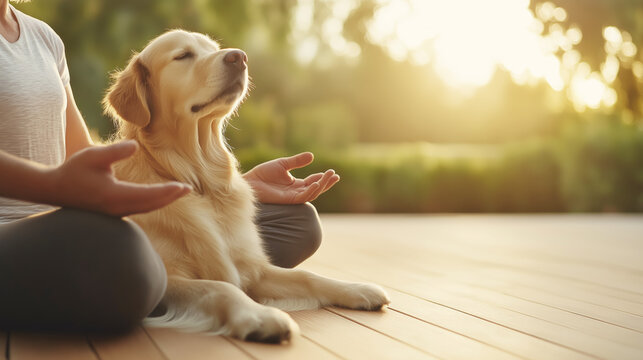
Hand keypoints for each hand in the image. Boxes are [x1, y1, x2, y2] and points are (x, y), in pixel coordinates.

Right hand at [47, 141, 190, 215]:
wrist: (54, 189)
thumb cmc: (74, 170)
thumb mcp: (93, 156)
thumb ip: (115, 151)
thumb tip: (135, 145)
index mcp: (114, 196)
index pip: (148, 195)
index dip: (167, 191)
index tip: (184, 187)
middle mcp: (117, 208)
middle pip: (151, 205)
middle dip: (171, 197)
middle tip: (188, 189)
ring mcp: (115, 213)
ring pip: (146, 209)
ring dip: (163, 201)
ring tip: (179, 192)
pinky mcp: (113, 212)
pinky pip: (139, 209)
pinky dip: (153, 203)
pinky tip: (161, 197)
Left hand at [243, 152, 338, 203]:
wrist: (251, 181)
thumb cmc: (264, 173)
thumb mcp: (283, 164)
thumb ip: (297, 161)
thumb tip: (312, 156)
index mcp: (296, 184)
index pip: (313, 182)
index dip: (323, 177)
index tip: (332, 172)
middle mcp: (296, 191)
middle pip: (316, 188)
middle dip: (326, 182)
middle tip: (335, 175)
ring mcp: (293, 196)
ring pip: (312, 194)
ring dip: (321, 186)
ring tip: (328, 177)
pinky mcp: (288, 200)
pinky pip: (303, 197)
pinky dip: (311, 191)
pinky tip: (316, 184)